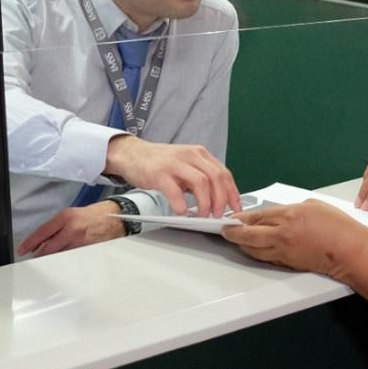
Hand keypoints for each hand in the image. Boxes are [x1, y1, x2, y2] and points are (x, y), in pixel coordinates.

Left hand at [18, 200, 124, 256]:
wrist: (116, 216)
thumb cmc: (95, 214)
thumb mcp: (73, 214)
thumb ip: (57, 226)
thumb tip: (43, 240)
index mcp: (66, 217)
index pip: (42, 232)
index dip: (30, 243)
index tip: (23, 249)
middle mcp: (72, 229)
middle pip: (48, 248)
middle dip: (40, 254)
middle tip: (34, 257)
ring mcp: (80, 241)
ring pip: (58, 255)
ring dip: (52, 258)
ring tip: (49, 259)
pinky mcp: (88, 250)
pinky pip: (71, 258)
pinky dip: (65, 260)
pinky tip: (64, 259)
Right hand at [106, 136, 240, 216]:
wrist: (132, 154)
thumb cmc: (160, 163)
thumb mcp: (186, 165)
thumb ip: (201, 178)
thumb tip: (219, 200)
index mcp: (200, 154)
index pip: (224, 173)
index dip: (232, 193)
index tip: (235, 208)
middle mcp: (190, 156)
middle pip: (216, 177)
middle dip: (221, 200)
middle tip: (217, 214)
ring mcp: (174, 163)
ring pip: (201, 182)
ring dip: (205, 203)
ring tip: (201, 215)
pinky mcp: (158, 173)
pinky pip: (174, 190)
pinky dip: (181, 204)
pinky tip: (181, 212)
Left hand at [223, 200, 367, 279]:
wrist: (350, 250)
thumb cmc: (338, 227)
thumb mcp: (312, 205)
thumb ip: (292, 209)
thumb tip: (279, 214)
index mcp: (289, 216)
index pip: (256, 216)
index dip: (240, 218)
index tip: (232, 217)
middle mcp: (282, 235)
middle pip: (248, 235)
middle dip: (233, 233)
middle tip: (224, 230)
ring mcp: (284, 251)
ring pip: (254, 250)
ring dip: (242, 245)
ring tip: (235, 240)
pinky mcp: (289, 264)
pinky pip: (266, 258)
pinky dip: (256, 253)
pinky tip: (253, 250)